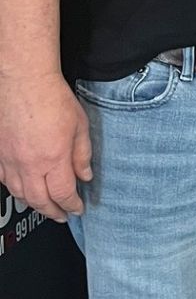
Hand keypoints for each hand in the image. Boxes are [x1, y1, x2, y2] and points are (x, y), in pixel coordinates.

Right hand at [0, 72, 91, 219]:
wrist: (24, 82)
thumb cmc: (52, 99)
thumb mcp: (80, 126)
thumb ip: (82, 155)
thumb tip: (85, 176)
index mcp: (53, 159)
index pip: (63, 193)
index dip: (72, 205)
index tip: (78, 208)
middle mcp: (28, 164)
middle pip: (39, 200)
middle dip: (53, 212)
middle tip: (63, 215)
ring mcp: (10, 160)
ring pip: (20, 193)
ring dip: (34, 204)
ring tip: (46, 207)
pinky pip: (5, 180)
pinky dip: (16, 190)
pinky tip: (24, 190)